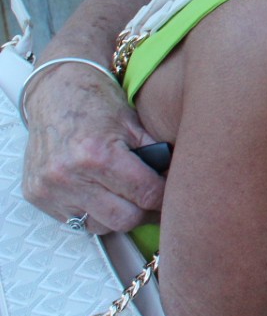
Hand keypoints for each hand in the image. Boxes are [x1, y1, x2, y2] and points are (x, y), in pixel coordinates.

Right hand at [22, 62, 164, 233]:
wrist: (56, 90)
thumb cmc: (98, 102)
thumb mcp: (135, 123)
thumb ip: (155, 154)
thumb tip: (179, 180)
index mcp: (98, 154)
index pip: (146, 194)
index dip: (166, 196)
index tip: (175, 194)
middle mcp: (69, 176)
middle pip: (124, 219)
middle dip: (145, 211)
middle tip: (155, 200)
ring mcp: (50, 189)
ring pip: (100, 225)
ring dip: (118, 215)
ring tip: (127, 196)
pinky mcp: (37, 196)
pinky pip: (75, 221)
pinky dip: (93, 212)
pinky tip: (102, 194)